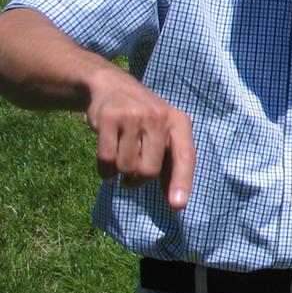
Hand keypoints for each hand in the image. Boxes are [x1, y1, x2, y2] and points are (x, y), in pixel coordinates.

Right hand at [86, 65, 194, 209]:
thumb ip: (171, 167)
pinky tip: (106, 160)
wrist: (112, 87)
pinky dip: (104, 170)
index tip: (177, 205)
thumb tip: (176, 203)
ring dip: (119, 173)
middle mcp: (159, 117)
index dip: (181, 182)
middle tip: (132, 174)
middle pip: (149, 171)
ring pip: (125, 167)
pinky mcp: (109, 118)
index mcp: (179, 123)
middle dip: (137, 180)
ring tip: (120, 158)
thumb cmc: (144, 121)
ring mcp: (133, 116)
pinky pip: (105, 160)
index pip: (185, 156)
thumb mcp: (163, 136)